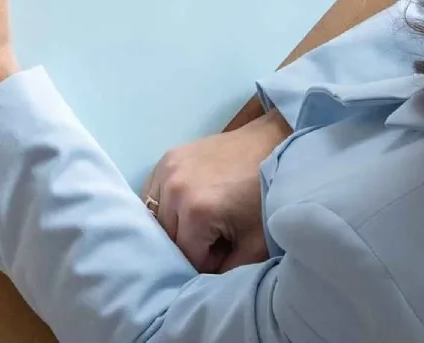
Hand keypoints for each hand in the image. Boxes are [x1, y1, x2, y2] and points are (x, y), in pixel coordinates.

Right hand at [143, 110, 291, 272]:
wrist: (270, 148)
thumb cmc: (265, 198)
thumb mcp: (255, 246)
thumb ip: (227, 271)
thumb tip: (204, 276)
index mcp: (195, 211)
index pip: (186, 256)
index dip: (207, 263)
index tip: (226, 254)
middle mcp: (172, 188)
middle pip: (167, 236)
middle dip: (189, 245)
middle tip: (216, 240)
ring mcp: (165, 168)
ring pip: (156, 215)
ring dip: (174, 225)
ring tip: (201, 223)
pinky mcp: (166, 157)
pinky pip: (153, 192)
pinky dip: (165, 205)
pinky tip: (186, 206)